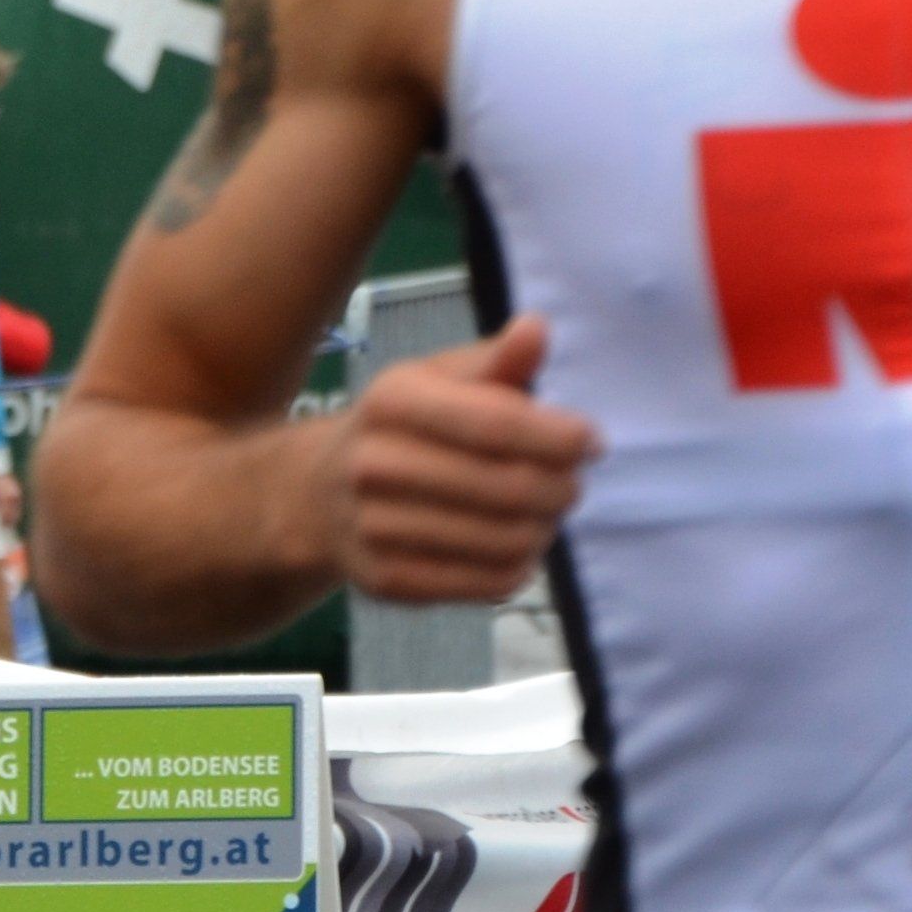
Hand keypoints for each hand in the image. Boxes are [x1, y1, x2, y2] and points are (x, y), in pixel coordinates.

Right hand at [318, 319, 596, 602]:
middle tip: (572, 483)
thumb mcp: (438, 380)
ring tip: (545, 513)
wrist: (319, 493)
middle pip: (507, 487)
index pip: (496, 424)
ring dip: (544, 528)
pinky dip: (520, 566)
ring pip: (504, 540)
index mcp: (392, 400)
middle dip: (561, 487)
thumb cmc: (402, 427)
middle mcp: (374, 462)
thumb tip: (538, 328)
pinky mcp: (388, 579)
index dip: (557, 436)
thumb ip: (496, 361)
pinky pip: (487, 582)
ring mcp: (374, 526)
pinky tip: (517, 545)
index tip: (591, 441)